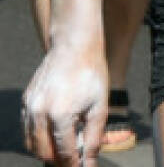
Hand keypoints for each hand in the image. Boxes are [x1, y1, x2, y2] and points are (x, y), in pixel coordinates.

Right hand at [22, 43, 107, 165]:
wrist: (75, 47)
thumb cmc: (91, 74)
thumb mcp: (100, 106)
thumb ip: (94, 136)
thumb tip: (89, 160)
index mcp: (60, 115)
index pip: (64, 151)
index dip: (73, 164)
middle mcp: (39, 112)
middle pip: (43, 152)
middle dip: (58, 161)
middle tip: (72, 161)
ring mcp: (29, 107)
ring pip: (31, 143)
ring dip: (45, 151)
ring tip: (63, 151)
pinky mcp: (25, 101)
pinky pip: (27, 128)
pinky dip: (37, 137)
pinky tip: (52, 135)